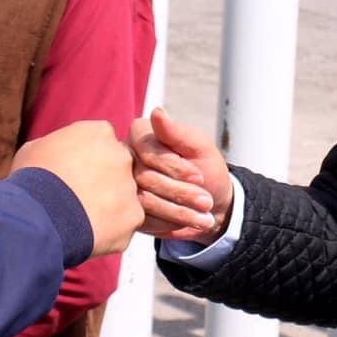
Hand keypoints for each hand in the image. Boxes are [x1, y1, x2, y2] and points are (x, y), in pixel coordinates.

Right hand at [10, 120, 141, 257]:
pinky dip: (112, 230)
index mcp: (99, 133)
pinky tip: (90, 234)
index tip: (75, 174)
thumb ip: (58, 144)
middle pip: (119, 167)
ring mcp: (130, 186)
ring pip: (125, 196)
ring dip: (109, 206)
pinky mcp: (134, 215)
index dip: (88, 160)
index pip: (102, 142)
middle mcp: (121, 155)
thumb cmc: (31, 180)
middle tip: (81, 198)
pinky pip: (126, 223)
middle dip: (104, 181)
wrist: (38, 216)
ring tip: (82, 219)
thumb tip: (60, 151)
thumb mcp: (36, 149)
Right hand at [130, 107, 231, 243]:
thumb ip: (177, 132)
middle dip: (180, 191)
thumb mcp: (200, 147)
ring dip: (178, 210)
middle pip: (145, 177)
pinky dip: (170, 223)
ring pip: (144, 200)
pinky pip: (144, 220)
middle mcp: (126, 159)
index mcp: (140, 134)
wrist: (211, 202)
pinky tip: (189, 223)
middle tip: (206, 202)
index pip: (146, 150)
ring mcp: (125, 186)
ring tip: (204, 217)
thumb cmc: (206, 167)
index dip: (173, 166)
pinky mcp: (129, 211)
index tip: (199, 177)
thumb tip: (157, 112)